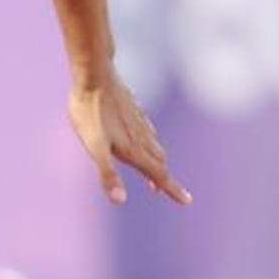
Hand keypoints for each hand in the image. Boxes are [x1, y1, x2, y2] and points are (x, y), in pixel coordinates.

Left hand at [68, 72, 188, 206]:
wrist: (94, 76)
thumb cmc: (90, 113)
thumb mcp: (94, 148)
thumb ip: (107, 174)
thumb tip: (119, 200)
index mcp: (134, 150)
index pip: (159, 175)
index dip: (172, 190)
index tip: (188, 202)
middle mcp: (141, 137)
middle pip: (159, 162)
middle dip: (164, 179)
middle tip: (166, 191)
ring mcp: (139, 121)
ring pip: (154, 145)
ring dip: (157, 161)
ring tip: (153, 170)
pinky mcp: (134, 109)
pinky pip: (147, 129)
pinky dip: (149, 141)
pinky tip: (142, 137)